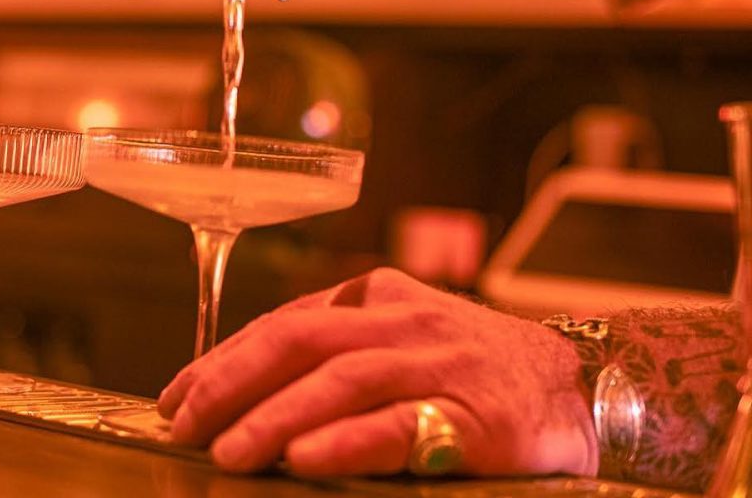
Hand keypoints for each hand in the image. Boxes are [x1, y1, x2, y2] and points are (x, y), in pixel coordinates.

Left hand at [158, 268, 597, 478]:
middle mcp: (402, 321)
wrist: (584, 385)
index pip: (282, 323)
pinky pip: (398, 425)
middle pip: (299, 340)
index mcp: (378, 299)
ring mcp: (436, 364)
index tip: (175, 398)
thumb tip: (249, 393)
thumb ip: (339, 350)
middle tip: (184, 424)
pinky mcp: (471, 416)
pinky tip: (303, 459)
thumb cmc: (476, 369)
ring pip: (340, 379)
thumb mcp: (404, 337)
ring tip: (228, 452)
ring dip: (275, 416)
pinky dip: (345, 440)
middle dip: (231, 381)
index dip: (222, 360)